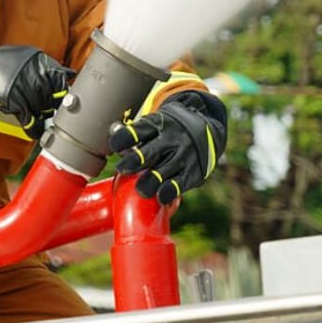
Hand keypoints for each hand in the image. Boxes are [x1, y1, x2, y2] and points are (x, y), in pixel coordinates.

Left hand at [109, 90, 226, 203]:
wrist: (207, 128)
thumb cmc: (168, 130)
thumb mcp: (153, 125)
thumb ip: (132, 136)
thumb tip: (115, 144)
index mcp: (155, 125)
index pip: (137, 131)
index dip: (124, 139)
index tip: (115, 146)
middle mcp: (170, 140)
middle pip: (150, 152)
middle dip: (135, 161)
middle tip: (122, 169)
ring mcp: (183, 156)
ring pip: (164, 172)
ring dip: (151, 182)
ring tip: (140, 190)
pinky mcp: (193, 172)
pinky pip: (180, 184)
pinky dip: (169, 192)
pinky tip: (161, 197)